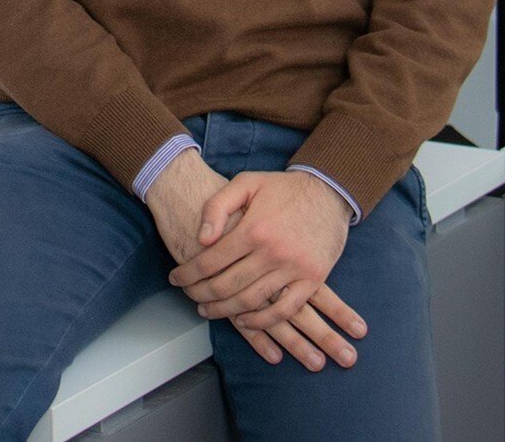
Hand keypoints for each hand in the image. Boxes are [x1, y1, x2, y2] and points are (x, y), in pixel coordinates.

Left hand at [168, 171, 352, 333]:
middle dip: (201, 294)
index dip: (188, 273)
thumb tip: (201, 238)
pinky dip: (261, 321)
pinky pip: (284, 310)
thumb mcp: (247, 182)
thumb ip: (218, 206)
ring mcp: (294, 268)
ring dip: (224, 311)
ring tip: (208, 309)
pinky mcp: (312, 279)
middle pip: (226, 285)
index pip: (210, 261)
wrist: (330, 191)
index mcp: (253, 229)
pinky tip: (243, 319)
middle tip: (189, 295)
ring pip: (251, 301)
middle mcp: (272, 252)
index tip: (175, 279)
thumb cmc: (284, 188)